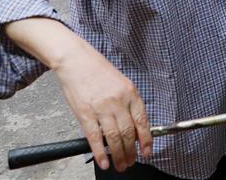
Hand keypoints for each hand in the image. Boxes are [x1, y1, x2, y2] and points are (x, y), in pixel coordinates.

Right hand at [52, 43, 151, 171]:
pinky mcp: (85, 114)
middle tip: (131, 161)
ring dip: (118, 155)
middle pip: (129, 133)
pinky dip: (100, 153)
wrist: (76, 61)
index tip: (148, 151)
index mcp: (131, 93)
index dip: (147, 139)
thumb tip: (134, 126)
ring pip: (114, 138)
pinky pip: (95, 138)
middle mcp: (118, 101)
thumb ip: (128, 103)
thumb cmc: (98, 71)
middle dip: (131, 151)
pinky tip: (104, 162)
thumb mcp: (121, 83)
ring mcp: (102, 108)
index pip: (143, 121)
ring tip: (121, 165)